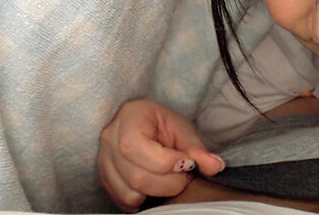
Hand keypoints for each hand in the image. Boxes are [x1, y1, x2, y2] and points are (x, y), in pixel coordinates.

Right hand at [97, 99, 224, 210]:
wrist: (143, 124)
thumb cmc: (162, 125)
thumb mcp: (182, 129)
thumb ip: (197, 149)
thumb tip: (215, 167)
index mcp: (129, 117)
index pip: (136, 146)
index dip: (166, 162)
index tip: (186, 163)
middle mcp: (109, 139)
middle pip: (136, 176)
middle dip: (168, 183)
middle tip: (184, 174)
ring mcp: (103, 161)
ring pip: (130, 192)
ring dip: (157, 192)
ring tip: (170, 178)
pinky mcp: (104, 179)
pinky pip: (123, 200)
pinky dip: (144, 198)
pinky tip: (155, 185)